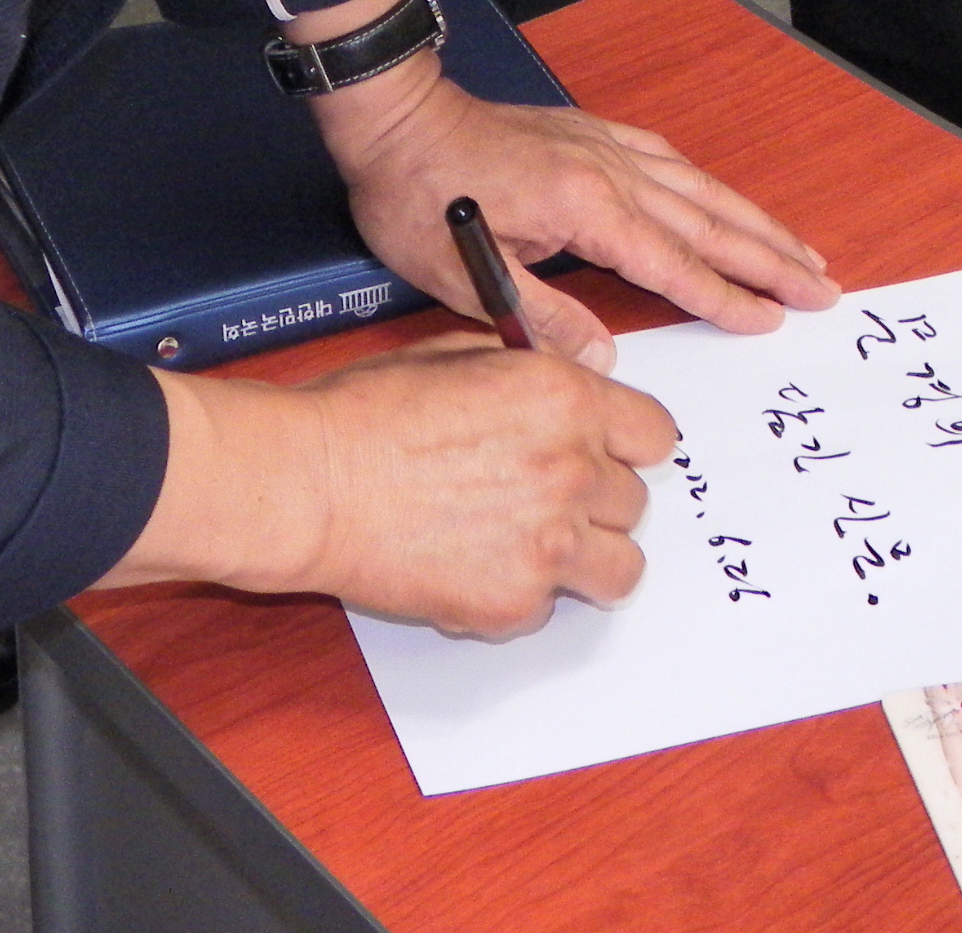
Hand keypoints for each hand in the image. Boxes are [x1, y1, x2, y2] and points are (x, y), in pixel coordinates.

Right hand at [94, 340, 676, 633]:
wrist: (308, 484)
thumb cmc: (364, 414)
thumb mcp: (456, 355)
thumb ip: (528, 372)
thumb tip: (564, 379)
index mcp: (564, 399)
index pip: (653, 434)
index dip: (626, 444)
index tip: (606, 454)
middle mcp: (572, 470)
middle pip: (634, 502)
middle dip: (594, 500)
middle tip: (542, 499)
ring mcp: (549, 544)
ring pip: (620, 568)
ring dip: (584, 558)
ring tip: (533, 548)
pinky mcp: (514, 604)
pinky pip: (549, 607)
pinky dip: (520, 595)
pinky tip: (472, 567)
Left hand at [301, 23, 836, 363]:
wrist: (394, 117)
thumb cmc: (418, 197)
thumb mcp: (465, 275)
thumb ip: (540, 318)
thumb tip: (605, 358)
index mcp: (584, 208)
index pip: (674, 264)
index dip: (726, 297)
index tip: (773, 319)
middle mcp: (608, 171)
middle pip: (708, 222)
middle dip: (769, 258)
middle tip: (823, 286)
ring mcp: (602, 146)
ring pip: (698, 188)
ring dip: (752, 220)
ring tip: (798, 249)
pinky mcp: (587, 133)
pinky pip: (666, 158)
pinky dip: (705, 182)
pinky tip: (723, 197)